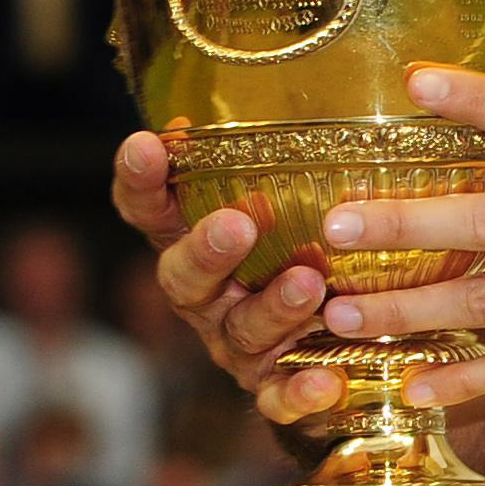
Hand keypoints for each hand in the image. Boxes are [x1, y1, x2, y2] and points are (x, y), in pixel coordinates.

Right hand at [110, 130, 344, 425]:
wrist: (344, 354)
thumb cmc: (314, 253)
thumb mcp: (301, 202)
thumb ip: (287, 161)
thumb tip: (315, 87)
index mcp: (199, 244)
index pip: (151, 212)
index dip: (140, 183)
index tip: (143, 144)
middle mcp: (209, 297)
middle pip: (184, 278)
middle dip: (207, 250)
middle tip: (236, 224)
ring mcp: (238, 346)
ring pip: (242, 331)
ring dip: (271, 307)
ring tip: (308, 284)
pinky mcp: (275, 390)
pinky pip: (280, 398)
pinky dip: (299, 393)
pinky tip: (325, 382)